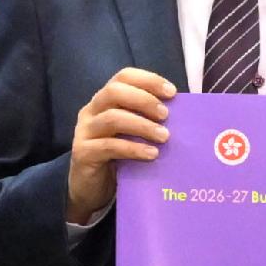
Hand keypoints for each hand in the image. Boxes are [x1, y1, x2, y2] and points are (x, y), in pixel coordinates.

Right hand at [64, 67, 177, 223]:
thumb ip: (147, 120)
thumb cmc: (117, 157)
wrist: (91, 189)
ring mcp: (84, 132)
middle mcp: (91, 111)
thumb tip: (182, 113)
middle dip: (144, 100)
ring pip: (112, 118)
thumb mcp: (132, 134)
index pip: (123, 77)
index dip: (148, 80)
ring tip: (164, 137)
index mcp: (105, 100)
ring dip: (142, 125)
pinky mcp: (83, 153)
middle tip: (166, 115)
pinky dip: (133, 148)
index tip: (172, 92)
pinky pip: (109, 146)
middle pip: (114, 92)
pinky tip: (151, 154)